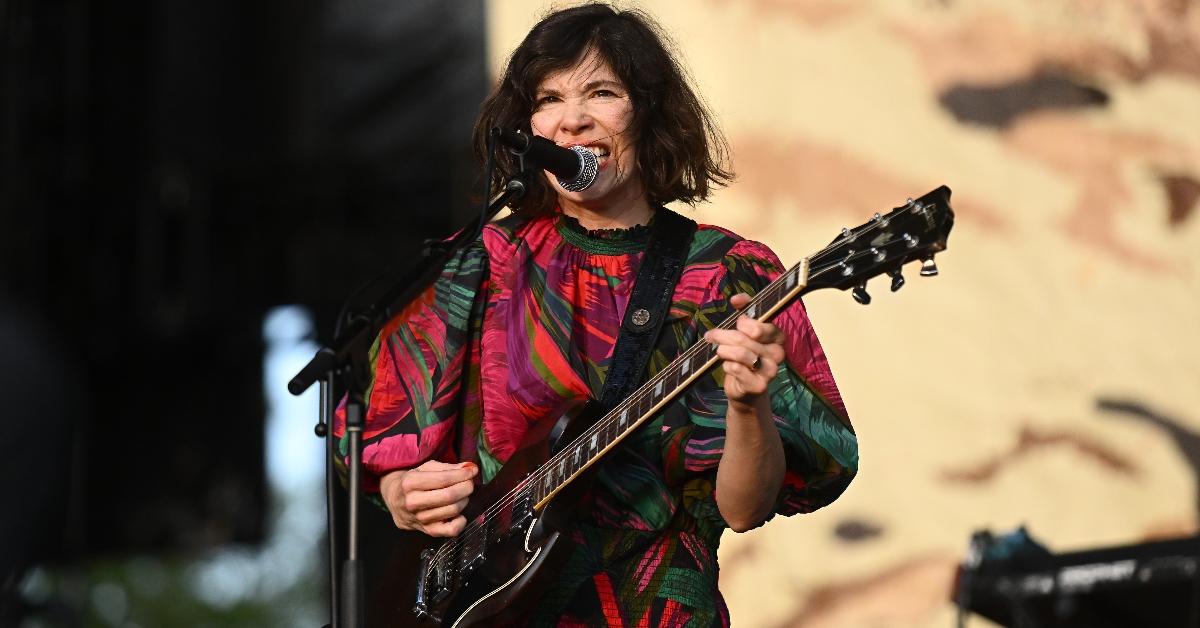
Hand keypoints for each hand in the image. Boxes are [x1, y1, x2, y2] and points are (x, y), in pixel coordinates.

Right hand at [379, 460, 477, 536]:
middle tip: (469, 482)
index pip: (444, 479)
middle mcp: (413, 502)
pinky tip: (459, 513)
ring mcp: (420, 519)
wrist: (394, 500)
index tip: (472, 471)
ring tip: (462, 494)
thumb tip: (469, 468)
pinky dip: (461, 522)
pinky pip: (451, 530)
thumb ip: (448, 467)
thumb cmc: (413, 482)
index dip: (463, 474)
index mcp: (410, 483)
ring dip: (464, 500)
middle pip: (449, 496)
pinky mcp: (428, 531)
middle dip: (466, 487)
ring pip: (453, 510)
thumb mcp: (425, 468)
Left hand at [703, 293, 786, 407]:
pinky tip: (728, 366)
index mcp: (778, 337)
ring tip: (719, 351)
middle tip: (711, 335)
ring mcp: (771, 371)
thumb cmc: (744, 353)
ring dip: (723, 350)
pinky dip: (727, 366)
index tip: (736, 323)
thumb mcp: (745, 330)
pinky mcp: (759, 386)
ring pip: (740, 353)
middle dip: (723, 335)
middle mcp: (778, 353)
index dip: (743, 323)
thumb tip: (736, 299)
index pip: (759, 326)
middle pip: (744, 338)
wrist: (745, 388)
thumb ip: (744, 309)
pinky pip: (736, 369)